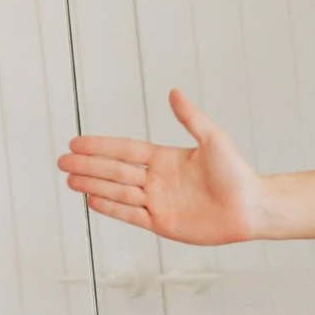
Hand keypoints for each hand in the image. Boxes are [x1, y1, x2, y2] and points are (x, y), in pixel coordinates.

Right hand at [58, 89, 262, 244]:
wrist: (253, 207)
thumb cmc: (238, 173)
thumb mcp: (214, 140)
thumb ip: (191, 118)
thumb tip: (174, 92)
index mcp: (166, 158)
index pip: (125, 150)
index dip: (101, 146)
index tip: (76, 142)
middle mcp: (158, 179)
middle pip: (116, 171)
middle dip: (89, 165)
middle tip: (62, 160)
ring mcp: (158, 201)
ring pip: (118, 192)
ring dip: (93, 185)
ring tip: (69, 179)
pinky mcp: (162, 223)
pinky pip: (130, 215)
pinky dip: (111, 208)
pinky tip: (91, 200)